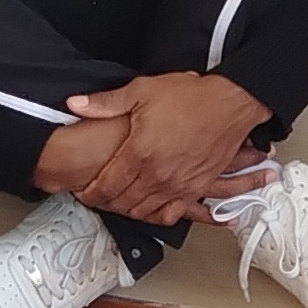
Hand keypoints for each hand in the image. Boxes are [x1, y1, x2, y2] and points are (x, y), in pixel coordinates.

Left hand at [62, 71, 269, 224]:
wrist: (231, 102)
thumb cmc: (192, 97)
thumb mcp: (142, 91)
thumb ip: (106, 102)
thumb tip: (76, 104)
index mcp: (140, 153)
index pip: (106, 186)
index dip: (90, 193)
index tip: (83, 191)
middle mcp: (159, 175)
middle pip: (123, 203)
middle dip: (105, 203)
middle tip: (98, 198)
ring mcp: (179, 185)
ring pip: (145, 212)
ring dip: (129, 211)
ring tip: (119, 203)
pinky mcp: (197, 188)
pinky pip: (173, 214)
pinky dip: (158, 216)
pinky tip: (151, 209)